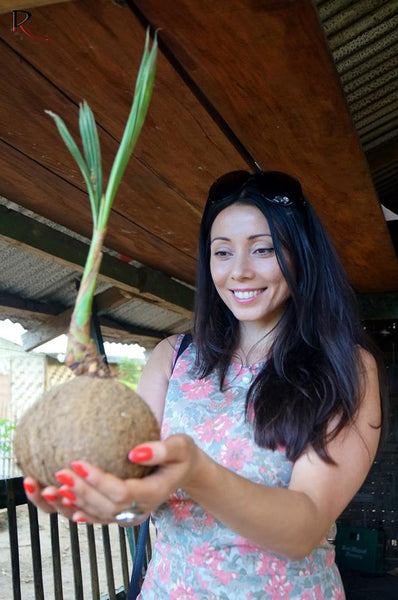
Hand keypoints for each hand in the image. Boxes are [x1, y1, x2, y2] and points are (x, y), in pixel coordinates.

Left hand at [25, 434, 200, 524]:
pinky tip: (59, 502)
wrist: (184, 471)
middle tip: (58, 473)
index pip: (121, 491)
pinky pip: (95, 515)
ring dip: (70, 504)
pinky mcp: (120, 514)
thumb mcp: (181, 446)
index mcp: (152, 493)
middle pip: (104, 506)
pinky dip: (75, 510)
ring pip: (96, 515)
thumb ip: (162, 450)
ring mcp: (128, 515)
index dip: (98, 480)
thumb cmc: (182, 454)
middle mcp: (139, 510)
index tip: (77, 462)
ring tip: (47, 489)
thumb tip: (134, 452)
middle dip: (79, 492)